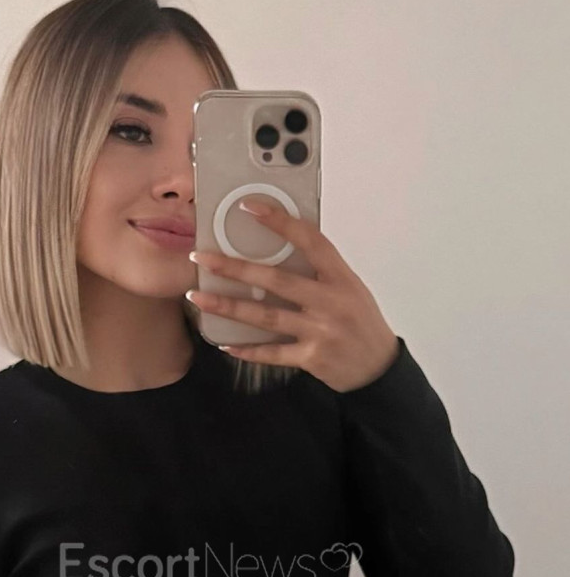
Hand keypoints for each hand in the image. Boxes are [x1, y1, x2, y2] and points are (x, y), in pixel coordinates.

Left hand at [186, 198, 398, 392]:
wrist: (378, 368)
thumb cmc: (361, 323)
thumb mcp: (350, 288)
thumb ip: (319, 271)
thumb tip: (279, 248)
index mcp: (340, 278)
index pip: (309, 240)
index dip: (279, 221)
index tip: (250, 208)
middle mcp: (330, 302)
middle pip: (275, 280)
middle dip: (234, 267)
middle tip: (202, 258)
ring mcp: (320, 331)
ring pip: (265, 317)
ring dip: (228, 307)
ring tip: (198, 298)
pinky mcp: (311, 358)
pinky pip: (272, 353)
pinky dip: (247, 350)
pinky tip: (225, 344)